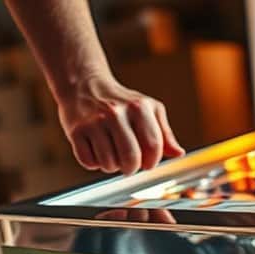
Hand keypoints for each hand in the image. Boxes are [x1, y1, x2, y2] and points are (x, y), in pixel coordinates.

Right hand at [57, 76, 184, 174]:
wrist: (84, 85)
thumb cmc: (121, 102)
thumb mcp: (148, 110)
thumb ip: (164, 133)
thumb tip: (178, 153)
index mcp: (139, 107)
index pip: (153, 147)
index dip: (152, 161)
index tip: (147, 162)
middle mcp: (116, 113)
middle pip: (131, 158)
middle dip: (132, 168)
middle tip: (129, 164)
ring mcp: (94, 122)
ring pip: (109, 164)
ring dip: (112, 166)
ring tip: (111, 154)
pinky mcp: (76, 131)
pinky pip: (89, 162)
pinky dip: (94, 163)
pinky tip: (96, 150)